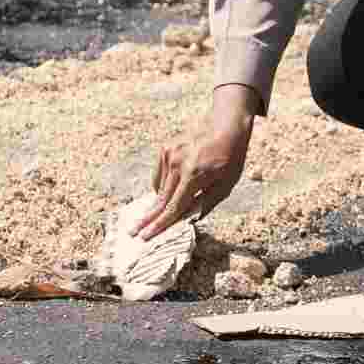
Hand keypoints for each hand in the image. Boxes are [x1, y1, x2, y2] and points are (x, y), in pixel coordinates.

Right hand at [140, 88, 256, 239]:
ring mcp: (169, 154)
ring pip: (159, 188)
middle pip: (160, 199)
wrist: (225, 127)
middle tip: (133, 232)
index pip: (173, 206)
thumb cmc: (230, 158)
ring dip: (160, 201)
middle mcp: (178, 164)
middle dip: (147, 218)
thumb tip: (187, 220)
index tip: (146, 236)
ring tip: (164, 206)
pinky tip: (174, 186)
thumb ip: (205, 203)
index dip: (160, 224)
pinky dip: (163, 185)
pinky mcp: (165, 148)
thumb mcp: (226, 185)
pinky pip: (159, 175)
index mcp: (194, 175)